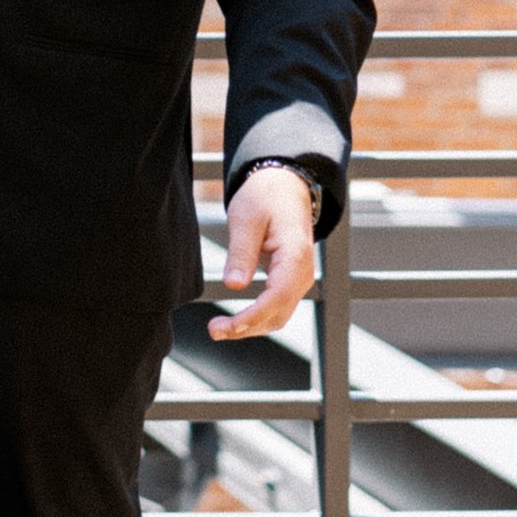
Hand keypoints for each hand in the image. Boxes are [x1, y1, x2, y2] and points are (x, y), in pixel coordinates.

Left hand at [206, 166, 318, 344]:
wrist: (285, 186)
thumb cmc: (266, 197)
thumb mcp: (246, 218)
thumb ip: (241, 252)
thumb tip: (234, 285)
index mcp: (295, 255)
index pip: (277, 297)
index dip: (253, 316)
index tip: (230, 326)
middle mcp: (302, 272)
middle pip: (278, 313)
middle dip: (247, 328)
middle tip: (214, 330)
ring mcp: (298, 278)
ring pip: (278, 315)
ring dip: (251, 327)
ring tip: (219, 329)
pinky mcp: (289, 280)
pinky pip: (277, 307)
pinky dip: (257, 318)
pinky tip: (235, 321)